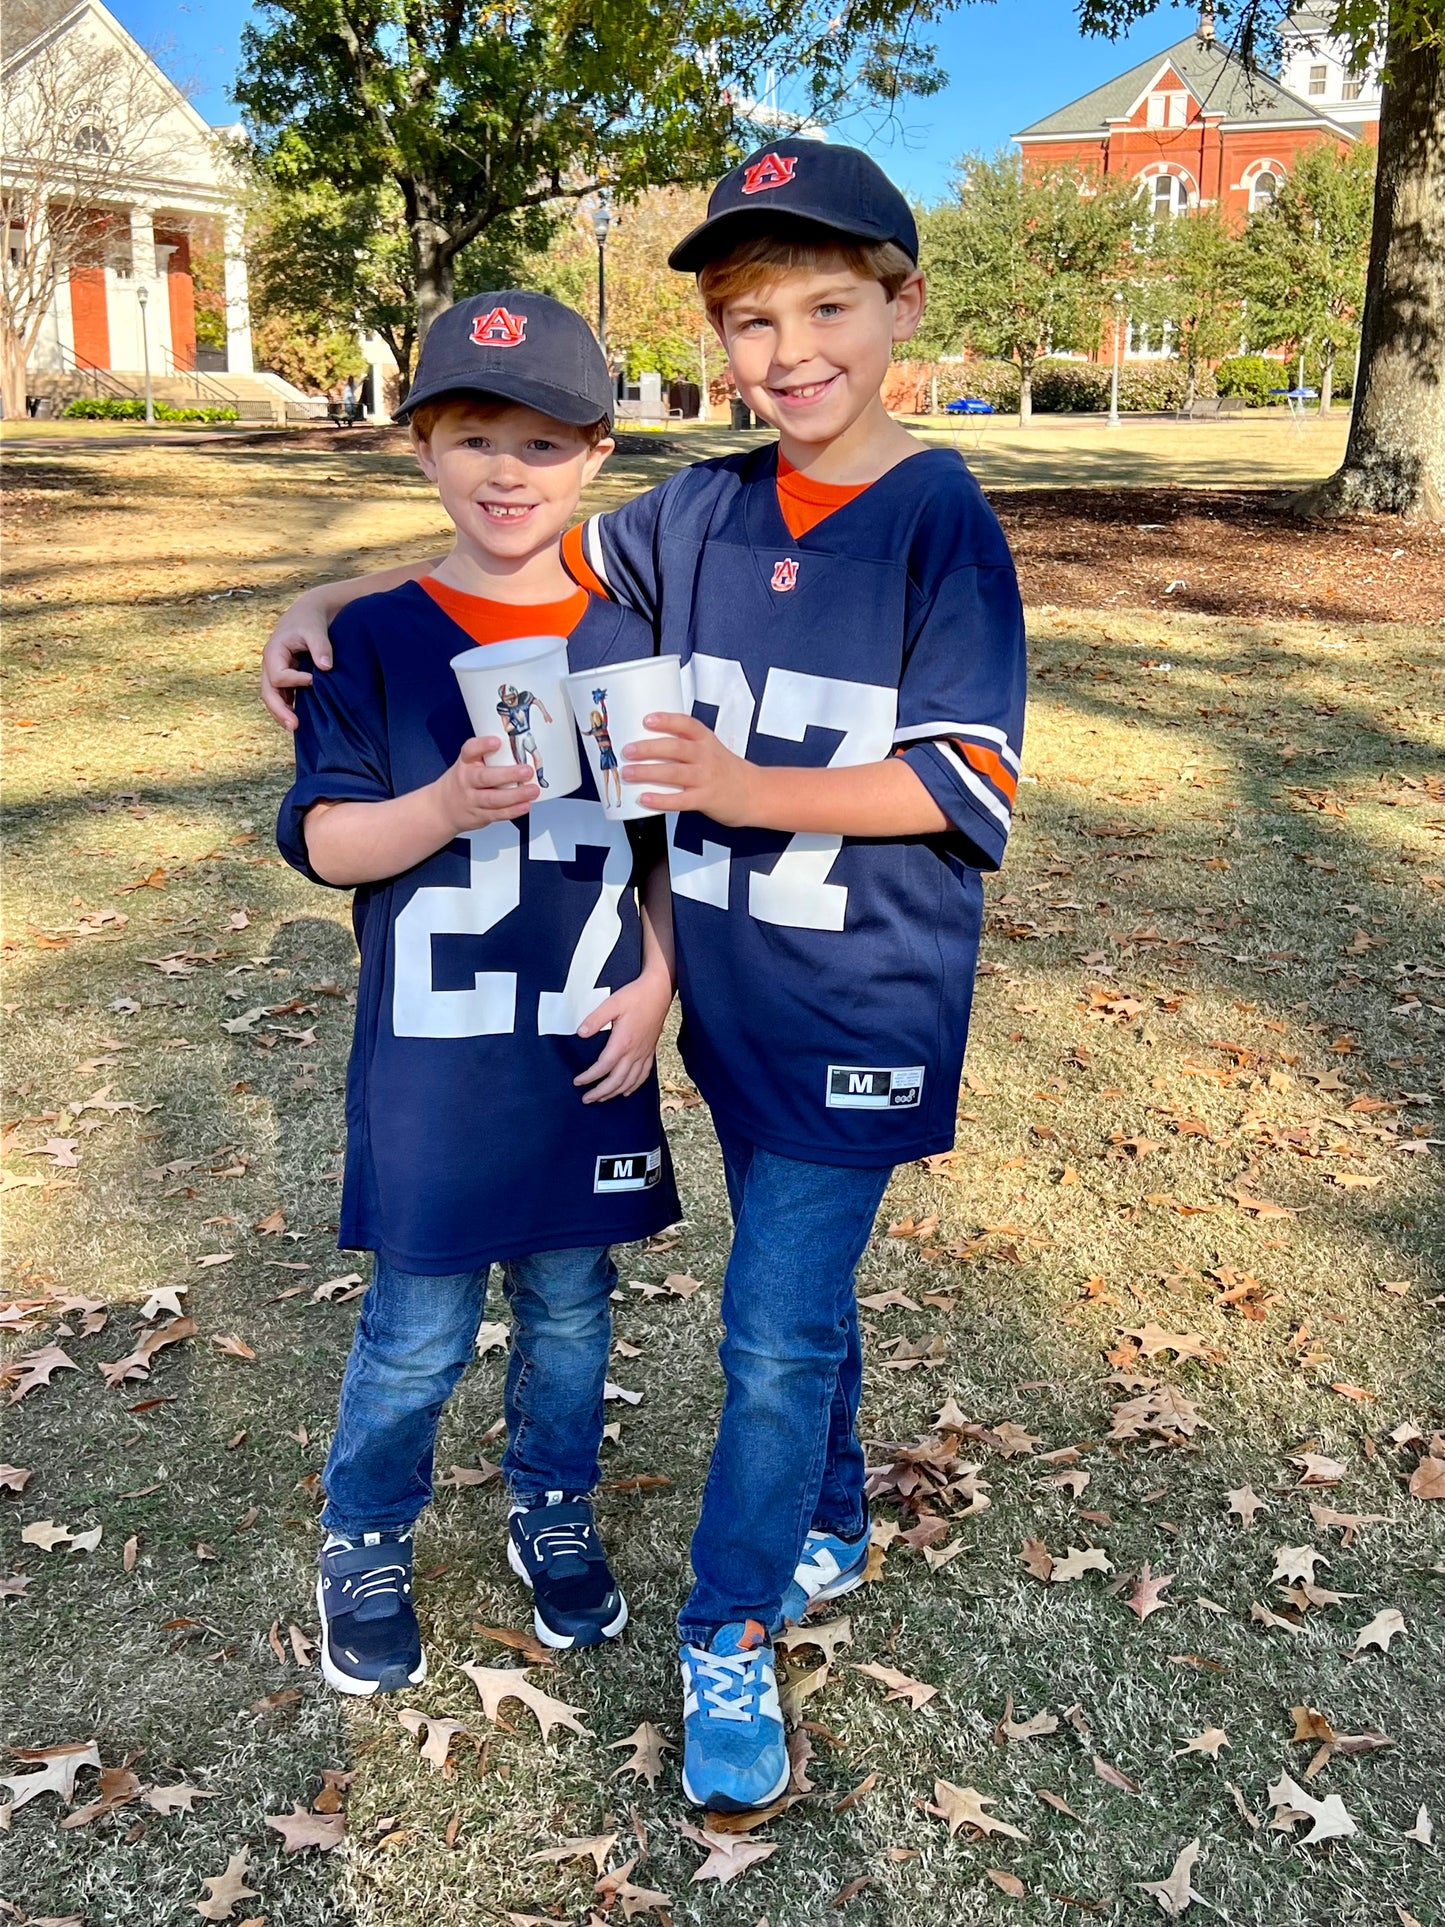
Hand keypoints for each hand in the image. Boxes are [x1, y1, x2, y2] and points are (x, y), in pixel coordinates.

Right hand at [261, 593, 332, 731]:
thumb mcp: (315, 630)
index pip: (278, 675)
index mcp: (273, 652)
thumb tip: (326, 667)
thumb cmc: (310, 621)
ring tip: (296, 728)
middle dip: (280, 710)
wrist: (307, 616)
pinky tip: (300, 720)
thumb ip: (321, 647)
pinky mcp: (284, 678)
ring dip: (282, 714)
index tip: (313, 680)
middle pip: (268, 693)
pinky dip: (288, 709)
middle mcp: (270, 665)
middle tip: (295, 726)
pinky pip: (282, 697)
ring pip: (272, 698)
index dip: (294, 681)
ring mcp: (275, 673)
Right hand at [434, 738, 538, 829]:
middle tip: (527, 771)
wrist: (443, 808)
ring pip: (494, 798)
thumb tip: (520, 750)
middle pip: (485, 777)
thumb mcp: (469, 764)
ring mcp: (472, 799)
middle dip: (508, 774)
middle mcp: (467, 780)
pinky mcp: (479, 815)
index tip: (496, 742)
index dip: (483, 745)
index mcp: (466, 762)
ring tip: (532, 790)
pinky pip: (497, 814)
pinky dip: (513, 810)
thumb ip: (489, 757)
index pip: (470, 750)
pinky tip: (525, 805)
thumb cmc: (462, 782)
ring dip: (516, 795)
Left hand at [574, 968, 673, 1102]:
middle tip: (586, 1099)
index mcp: (623, 1042)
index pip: (603, 1067)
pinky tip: (626, 1090)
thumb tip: (581, 1033)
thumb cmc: (636, 996)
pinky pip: (643, 1075)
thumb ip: (595, 1019)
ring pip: (630, 1081)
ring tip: (602, 1098)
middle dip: (600, 1092)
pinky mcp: (650, 1051)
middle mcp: (635, 1052)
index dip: (589, 1077)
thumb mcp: (612, 1003)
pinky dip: (634, 1086)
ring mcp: (644, 1053)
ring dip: (615, 1092)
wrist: (659, 991)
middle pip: (616, 1080)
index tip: (577, 1082)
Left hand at [621, 712, 759, 825]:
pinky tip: (645, 798)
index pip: (686, 725)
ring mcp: (706, 778)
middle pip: (675, 748)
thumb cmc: (727, 771)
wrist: (755, 793)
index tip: (647, 720)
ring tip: (629, 773)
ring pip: (674, 773)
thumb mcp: (711, 749)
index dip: (667, 720)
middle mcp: (706, 756)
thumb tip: (647, 744)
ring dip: (648, 772)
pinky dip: (661, 799)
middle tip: (628, 750)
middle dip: (648, 748)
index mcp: (706, 740)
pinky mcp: (706, 799)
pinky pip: (680, 800)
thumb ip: (685, 745)